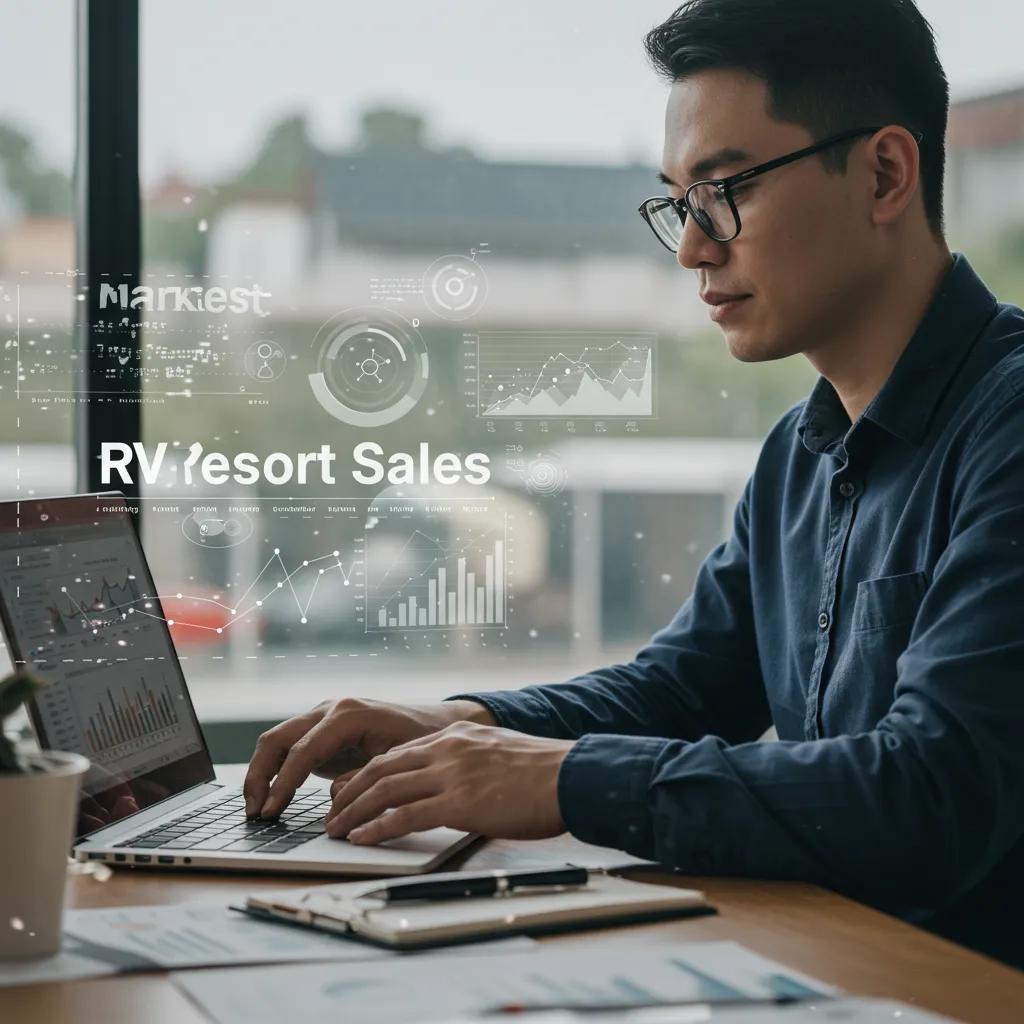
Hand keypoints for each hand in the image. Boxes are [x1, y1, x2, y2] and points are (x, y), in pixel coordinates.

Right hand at [243, 697, 493, 817]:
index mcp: (349, 714)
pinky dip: (274, 771)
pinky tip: (272, 800)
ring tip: (257, 810)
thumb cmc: (423, 739)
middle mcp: (330, 710)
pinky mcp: (321, 732)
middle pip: (278, 738)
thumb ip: (367, 776)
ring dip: (261, 774)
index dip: (283, 782)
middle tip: (254, 813)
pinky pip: (288, 749)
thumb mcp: (400, 760)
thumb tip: (336, 797)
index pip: (303, 749)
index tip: (271, 811)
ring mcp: (323, 718)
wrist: (435, 722)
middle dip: (260, 776)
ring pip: (277, 741)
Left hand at [325, 721, 574, 843]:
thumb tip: (451, 780)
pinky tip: (363, 838)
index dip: (368, 774)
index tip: (351, 791)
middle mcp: (447, 748)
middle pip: (382, 768)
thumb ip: (468, 759)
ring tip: (337, 830)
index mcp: (456, 735)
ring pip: (386, 790)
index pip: (397, 753)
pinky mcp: (460, 801)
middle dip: (352, 792)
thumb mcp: (497, 751)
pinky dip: (378, 827)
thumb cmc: (542, 770)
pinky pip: (405, 815)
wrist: (571, 775)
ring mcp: (452, 774)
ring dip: (355, 812)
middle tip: (333, 812)